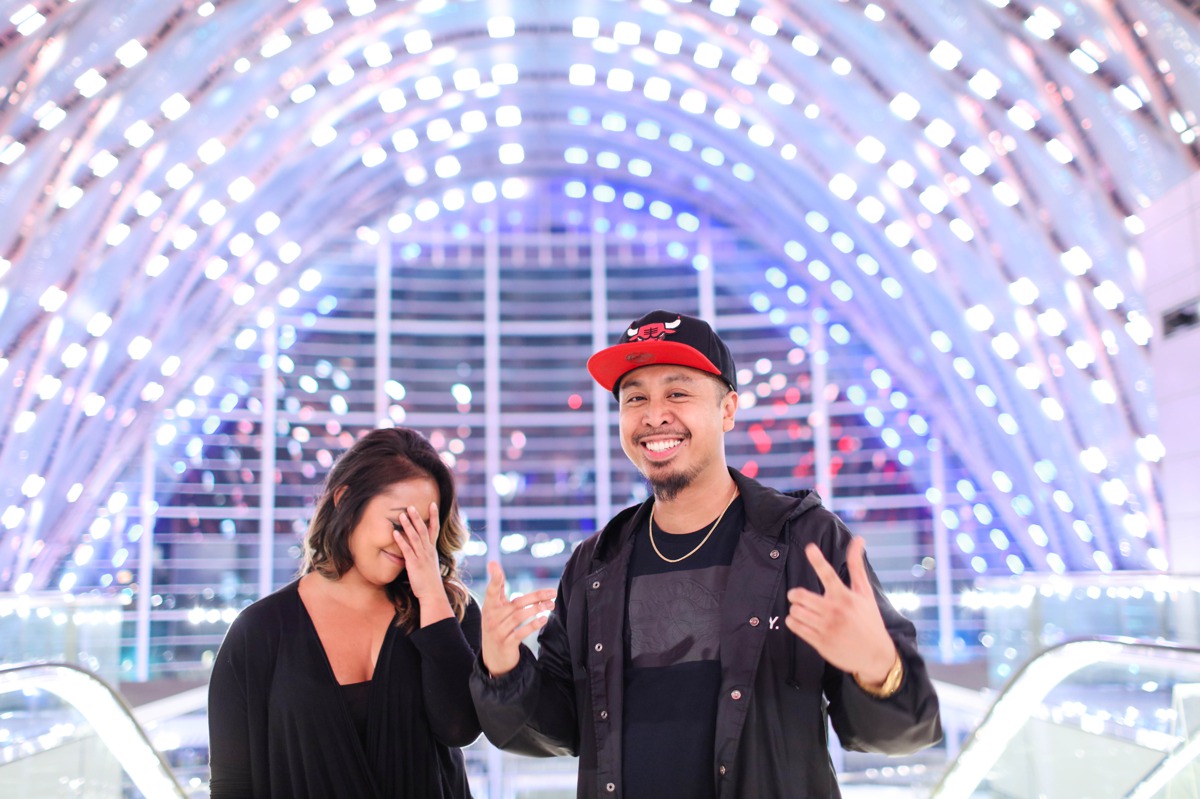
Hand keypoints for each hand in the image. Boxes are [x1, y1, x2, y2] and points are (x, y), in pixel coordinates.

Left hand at [393, 502, 445, 605]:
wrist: (432, 593)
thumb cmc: (430, 581)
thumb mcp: (430, 564)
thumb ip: (426, 554)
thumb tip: (421, 549)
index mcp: (432, 550)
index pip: (435, 529)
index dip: (434, 516)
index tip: (432, 504)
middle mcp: (428, 550)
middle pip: (423, 530)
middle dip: (417, 517)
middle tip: (411, 506)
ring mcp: (422, 556)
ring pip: (415, 537)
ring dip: (408, 525)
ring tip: (401, 515)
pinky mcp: (414, 563)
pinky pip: (407, 550)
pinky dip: (401, 540)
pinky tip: (395, 533)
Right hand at [481, 561, 555, 677]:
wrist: (493, 658)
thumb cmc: (497, 627)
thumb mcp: (494, 609)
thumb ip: (498, 590)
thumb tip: (494, 564)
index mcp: (489, 607)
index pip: (491, 590)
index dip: (493, 578)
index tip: (493, 565)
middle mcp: (492, 618)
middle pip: (516, 603)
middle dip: (536, 596)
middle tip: (552, 592)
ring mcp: (498, 631)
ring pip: (520, 616)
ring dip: (538, 609)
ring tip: (551, 605)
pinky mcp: (506, 644)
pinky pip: (521, 633)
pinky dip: (533, 625)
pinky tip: (544, 619)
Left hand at [785, 537, 896, 686]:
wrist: (875, 656)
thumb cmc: (869, 620)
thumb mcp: (865, 593)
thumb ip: (857, 566)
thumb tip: (859, 539)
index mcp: (846, 597)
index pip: (829, 575)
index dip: (818, 560)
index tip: (810, 547)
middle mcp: (835, 611)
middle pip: (800, 595)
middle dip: (795, 594)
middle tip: (797, 596)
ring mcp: (826, 628)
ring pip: (795, 611)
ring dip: (796, 609)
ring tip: (803, 611)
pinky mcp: (820, 642)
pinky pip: (795, 626)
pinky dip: (794, 621)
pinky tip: (802, 622)